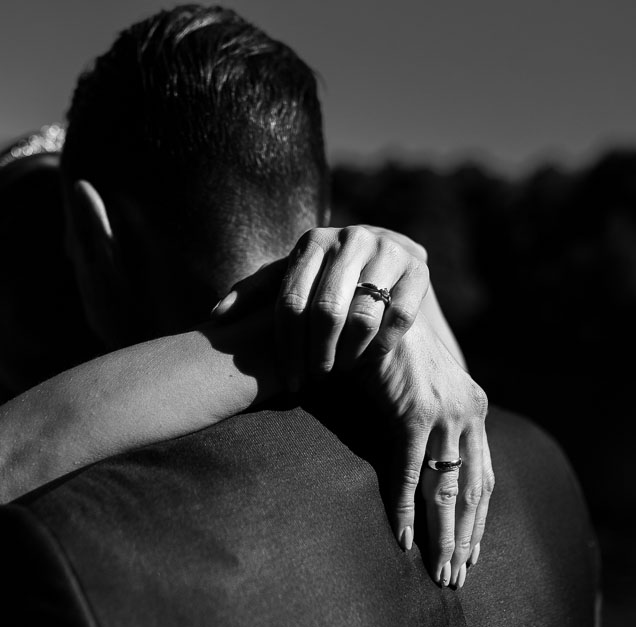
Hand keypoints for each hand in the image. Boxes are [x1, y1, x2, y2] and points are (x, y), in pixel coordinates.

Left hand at [214, 225, 430, 389]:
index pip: (290, 303)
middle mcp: (350, 237)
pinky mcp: (419, 267)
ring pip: (363, 317)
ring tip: (340, 369)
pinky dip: (381, 344)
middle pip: (325, 312)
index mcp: (312, 240)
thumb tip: (216, 317)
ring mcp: (388, 249)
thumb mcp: (289, 279)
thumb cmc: (324, 277)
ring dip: (349, 354)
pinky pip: (398, 317)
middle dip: (317, 355)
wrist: (384, 257)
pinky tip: (368, 357)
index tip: (291, 380)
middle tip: (316, 378)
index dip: (288, 348)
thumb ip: (252, 294)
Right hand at [358, 314, 492, 588]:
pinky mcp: (414, 410)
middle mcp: (468, 411)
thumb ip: (426, 421)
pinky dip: (405, 507)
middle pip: (472, 491)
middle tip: (456, 578)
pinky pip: (410, 471)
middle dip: (464, 539)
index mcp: (473, 407)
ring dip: (443, 536)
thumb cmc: (387, 350)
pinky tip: (404, 537)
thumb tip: (424, 457)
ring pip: (447, 488)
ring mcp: (444, 411)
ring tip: (438, 573)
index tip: (471, 554)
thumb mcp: (417, 388)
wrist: (370, 307)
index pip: (482, 477)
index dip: (478, 520)